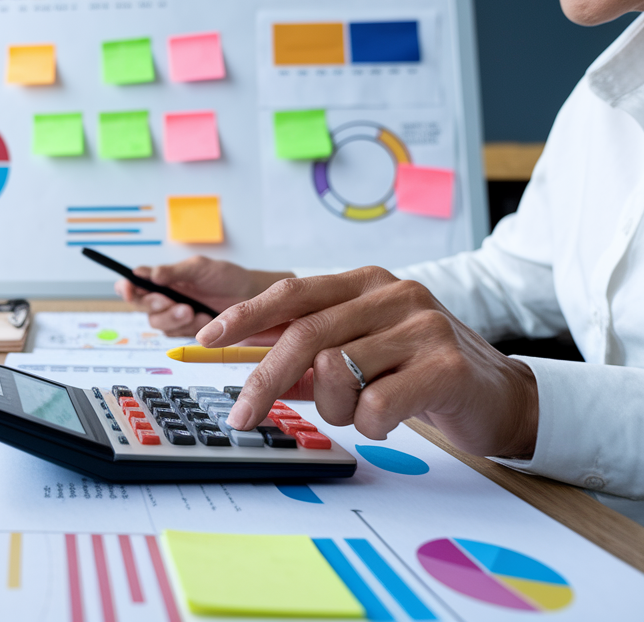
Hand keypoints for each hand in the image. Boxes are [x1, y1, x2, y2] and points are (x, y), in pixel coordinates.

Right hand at [114, 256, 292, 337]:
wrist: (253, 296)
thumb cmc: (226, 277)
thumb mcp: (199, 268)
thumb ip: (173, 272)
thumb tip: (146, 273)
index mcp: (164, 280)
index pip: (136, 285)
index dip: (127, 288)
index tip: (128, 288)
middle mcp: (167, 298)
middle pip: (145, 308)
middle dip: (156, 306)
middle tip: (172, 303)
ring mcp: (177, 316)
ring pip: (160, 324)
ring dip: (173, 319)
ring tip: (192, 312)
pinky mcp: (190, 331)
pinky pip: (179, 334)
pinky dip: (190, 328)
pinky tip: (204, 319)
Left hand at [197, 266, 539, 458]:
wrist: (500, 397)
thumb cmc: (420, 373)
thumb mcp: (363, 352)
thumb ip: (312, 355)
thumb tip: (249, 366)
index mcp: (366, 283)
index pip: (291, 292)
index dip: (244, 315)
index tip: (206, 339)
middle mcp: (393, 293)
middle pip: (304, 335)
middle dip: (265, 382)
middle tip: (242, 417)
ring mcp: (422, 326)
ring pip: (336, 373)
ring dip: (337, 409)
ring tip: (364, 410)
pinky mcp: (444, 365)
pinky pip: (375, 405)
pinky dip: (370, 424)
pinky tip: (392, 419)